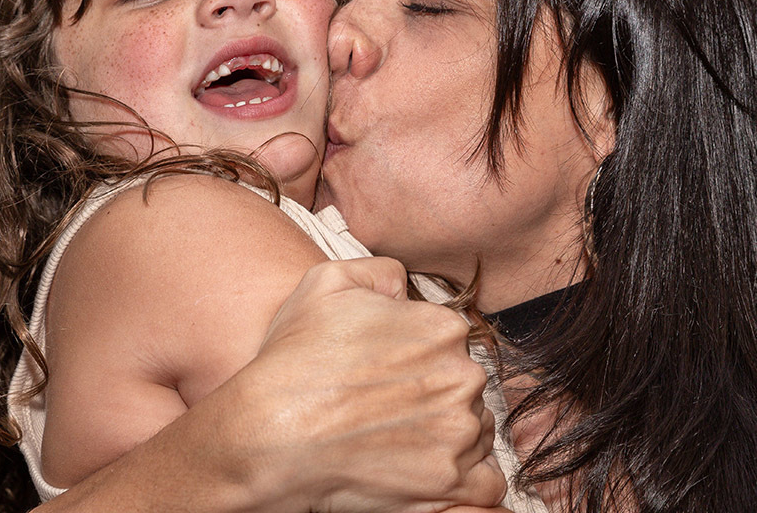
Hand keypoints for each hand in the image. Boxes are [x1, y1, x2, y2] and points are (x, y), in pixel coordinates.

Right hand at [239, 257, 507, 512]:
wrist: (270, 435)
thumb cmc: (294, 360)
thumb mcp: (328, 281)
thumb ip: (381, 272)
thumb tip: (404, 288)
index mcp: (442, 328)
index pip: (451, 343)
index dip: (419, 358)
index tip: (388, 376)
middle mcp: (462, 376)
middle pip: (465, 386)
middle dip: (436, 396)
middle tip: (388, 410)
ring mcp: (460, 432)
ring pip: (476, 431)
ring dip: (449, 436)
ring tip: (398, 441)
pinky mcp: (453, 483)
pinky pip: (486, 484)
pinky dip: (465, 482)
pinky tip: (429, 474)